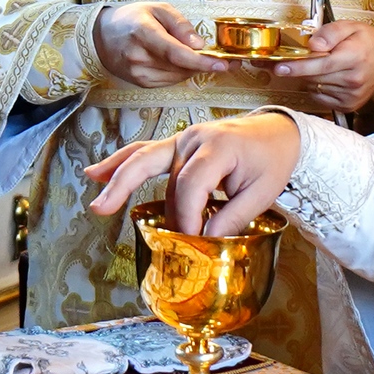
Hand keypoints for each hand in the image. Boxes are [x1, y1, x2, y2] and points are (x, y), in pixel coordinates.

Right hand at [86, 112, 300, 234]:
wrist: (277, 132)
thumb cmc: (271, 160)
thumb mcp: (263, 192)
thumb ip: (234, 217)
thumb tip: (206, 241)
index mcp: (220, 147)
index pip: (192, 185)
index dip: (188, 216)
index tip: (193, 240)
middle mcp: (195, 139)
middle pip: (168, 177)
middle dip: (162, 211)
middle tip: (143, 234)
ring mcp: (182, 138)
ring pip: (146, 160)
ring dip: (121, 182)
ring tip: (100, 205)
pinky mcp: (176, 143)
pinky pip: (143, 151)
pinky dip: (119, 162)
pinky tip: (96, 173)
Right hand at [94, 2, 226, 87]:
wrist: (101, 36)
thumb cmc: (131, 18)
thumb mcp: (158, 9)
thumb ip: (180, 25)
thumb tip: (199, 45)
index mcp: (143, 32)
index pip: (176, 53)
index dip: (201, 62)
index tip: (222, 64)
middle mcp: (138, 56)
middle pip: (181, 67)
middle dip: (203, 63)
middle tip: (219, 57)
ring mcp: (138, 73)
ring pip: (178, 76)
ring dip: (191, 68)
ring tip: (193, 54)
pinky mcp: (140, 83)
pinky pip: (169, 81)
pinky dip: (179, 72)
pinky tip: (176, 61)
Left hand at [269, 21, 373, 111]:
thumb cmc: (367, 42)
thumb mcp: (350, 27)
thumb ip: (330, 32)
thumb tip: (313, 44)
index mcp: (354, 57)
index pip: (320, 65)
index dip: (298, 67)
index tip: (280, 67)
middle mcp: (353, 80)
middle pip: (314, 77)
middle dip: (300, 69)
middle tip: (290, 62)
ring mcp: (351, 95)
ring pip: (315, 88)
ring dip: (311, 77)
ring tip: (322, 66)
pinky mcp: (348, 105)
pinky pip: (320, 98)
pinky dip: (317, 88)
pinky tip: (327, 78)